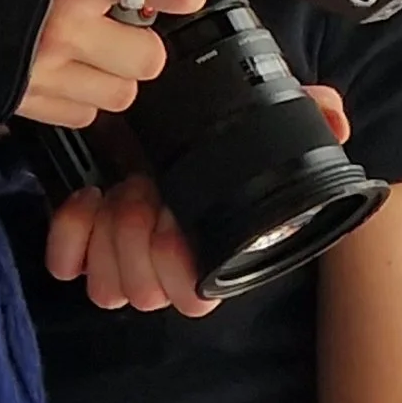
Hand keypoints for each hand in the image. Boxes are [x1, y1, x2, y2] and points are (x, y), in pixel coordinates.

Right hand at [0, 0, 207, 125]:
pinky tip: (62, 56)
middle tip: (115, 3)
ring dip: (115, 64)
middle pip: (150, 55)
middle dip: (143, 28)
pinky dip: (81, 90)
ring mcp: (38, 73)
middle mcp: (62, 32)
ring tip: (88, 31)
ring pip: (120, 93)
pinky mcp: (15, 99)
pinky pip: (79, 114)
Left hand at [43, 86, 349, 316]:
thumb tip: (334, 117)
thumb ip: (303, 110)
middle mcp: (161, 263)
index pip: (197, 298)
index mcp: (206, 248)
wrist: (136, 104)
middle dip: (141, 244)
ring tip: (119, 189)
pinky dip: (70, 235)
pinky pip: (67, 266)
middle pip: (147, 296)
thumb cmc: (193, 121)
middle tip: (146, 192)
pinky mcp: (79, 239)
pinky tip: (86, 196)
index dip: (181, 268)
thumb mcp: (250, 109)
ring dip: (110, 240)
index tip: (175, 218)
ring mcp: (118, 254)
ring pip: (108, 290)